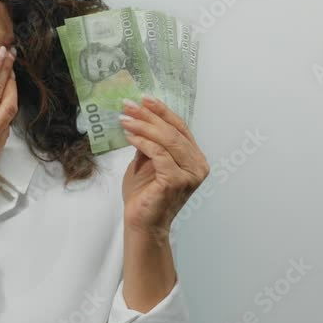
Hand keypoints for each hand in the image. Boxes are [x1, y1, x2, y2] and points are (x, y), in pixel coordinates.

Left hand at [118, 96, 208, 240]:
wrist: (141, 223)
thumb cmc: (144, 195)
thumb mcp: (147, 162)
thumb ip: (150, 143)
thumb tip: (140, 118)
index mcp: (195, 159)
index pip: (180, 128)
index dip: (162, 111)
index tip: (144, 99)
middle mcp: (198, 165)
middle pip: (173, 131)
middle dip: (149, 116)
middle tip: (128, 105)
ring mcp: (190, 174)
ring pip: (167, 140)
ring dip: (143, 126)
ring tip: (125, 119)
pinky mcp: (177, 181)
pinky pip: (159, 154)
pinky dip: (143, 142)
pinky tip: (129, 136)